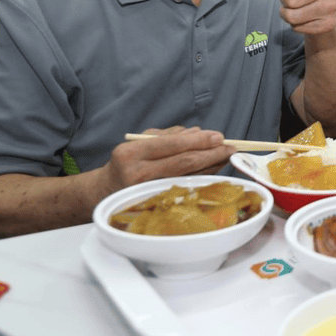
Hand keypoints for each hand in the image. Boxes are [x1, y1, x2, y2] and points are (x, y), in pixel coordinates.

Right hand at [97, 126, 232, 196]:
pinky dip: (202, 176)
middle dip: (211, 154)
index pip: (172, 145)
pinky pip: (186, 186)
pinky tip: (214, 169)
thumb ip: (169, 135)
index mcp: (131, 154)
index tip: (219, 136)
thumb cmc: (126, 161)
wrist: (104, 191)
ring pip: (189, 176)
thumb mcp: (141, 141)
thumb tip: (198, 132)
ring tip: (226, 156)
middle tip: (230, 148)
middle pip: (184, 163)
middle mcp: (138, 174)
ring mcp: (148, 191)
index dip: (199, 141)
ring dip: (212, 165)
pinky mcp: (156, 202)